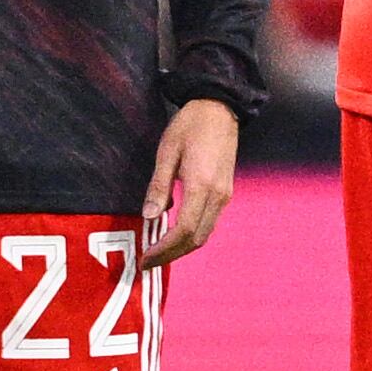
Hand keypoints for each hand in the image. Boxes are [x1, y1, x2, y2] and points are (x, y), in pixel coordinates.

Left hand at [141, 99, 241, 266]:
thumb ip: (159, 186)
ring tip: (159, 252)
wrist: (219, 108)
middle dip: (172, 254)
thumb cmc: (190, 125)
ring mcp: (225, 195)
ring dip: (182, 247)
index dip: (165, 248)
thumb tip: (149, 217)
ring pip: (205, 233)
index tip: (146, 258)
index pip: (185, 230)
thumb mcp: (167, 152)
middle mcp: (218, 196)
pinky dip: (191, 235)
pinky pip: (209, 222)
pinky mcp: (225, 192)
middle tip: (148, 262)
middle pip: (197, 239)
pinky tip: (174, 234)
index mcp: (202, 186)